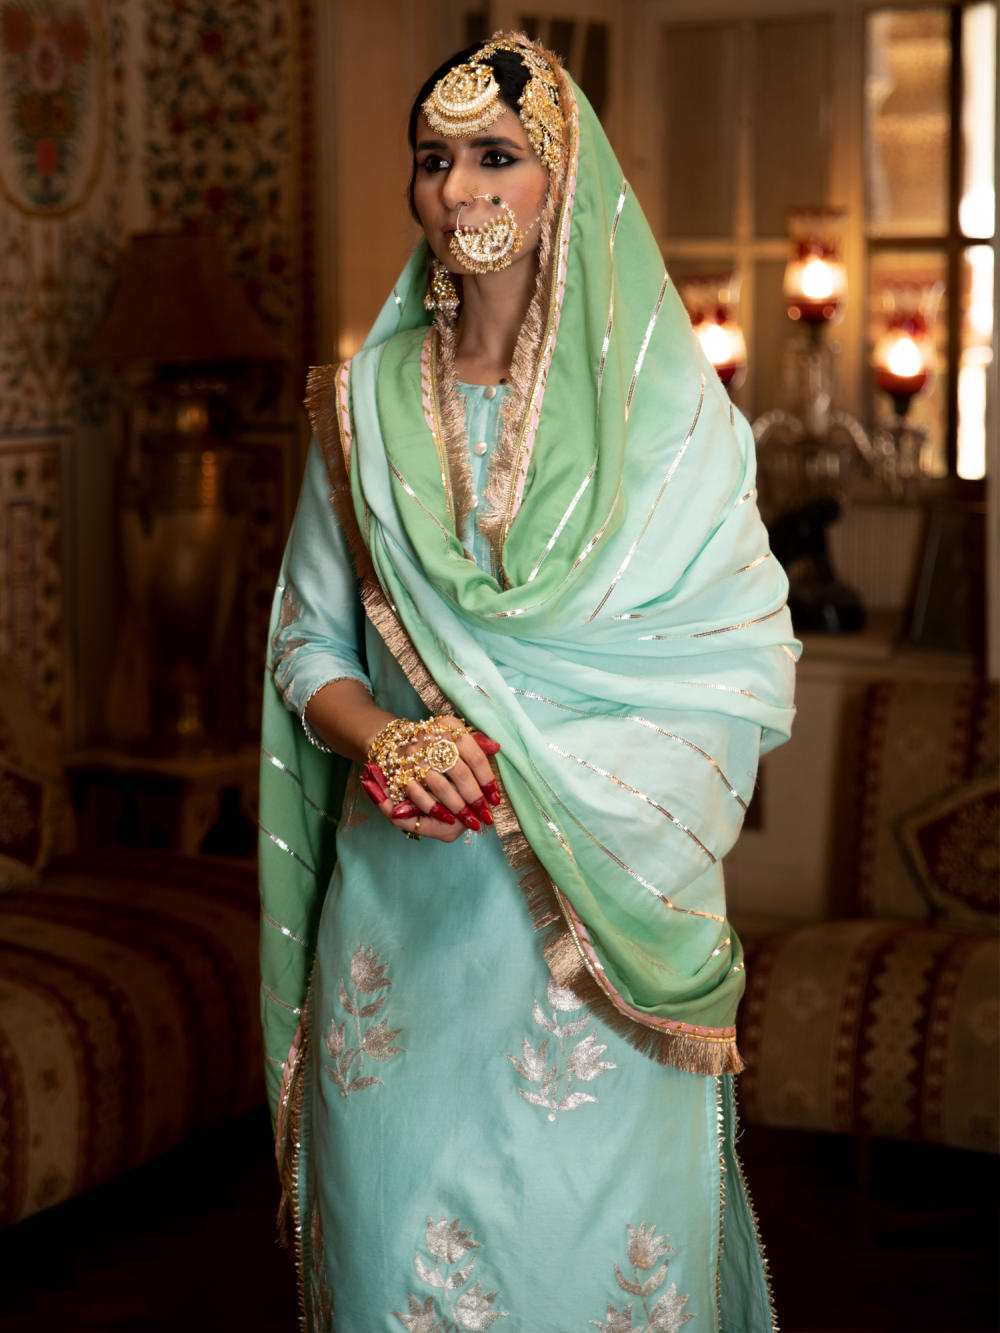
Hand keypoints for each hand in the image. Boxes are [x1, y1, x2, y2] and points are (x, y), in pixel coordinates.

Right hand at [361, 721, 501, 842]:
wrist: (397, 739)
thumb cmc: (435, 741)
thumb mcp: (456, 734)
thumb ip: (477, 743)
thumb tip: (496, 747)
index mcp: (449, 726)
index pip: (475, 756)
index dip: (487, 780)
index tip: (496, 798)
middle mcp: (431, 738)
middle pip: (460, 773)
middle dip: (475, 798)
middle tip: (486, 815)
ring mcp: (414, 756)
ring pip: (440, 786)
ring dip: (458, 806)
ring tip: (471, 821)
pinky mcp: (400, 772)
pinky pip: (418, 794)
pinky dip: (433, 808)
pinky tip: (449, 818)